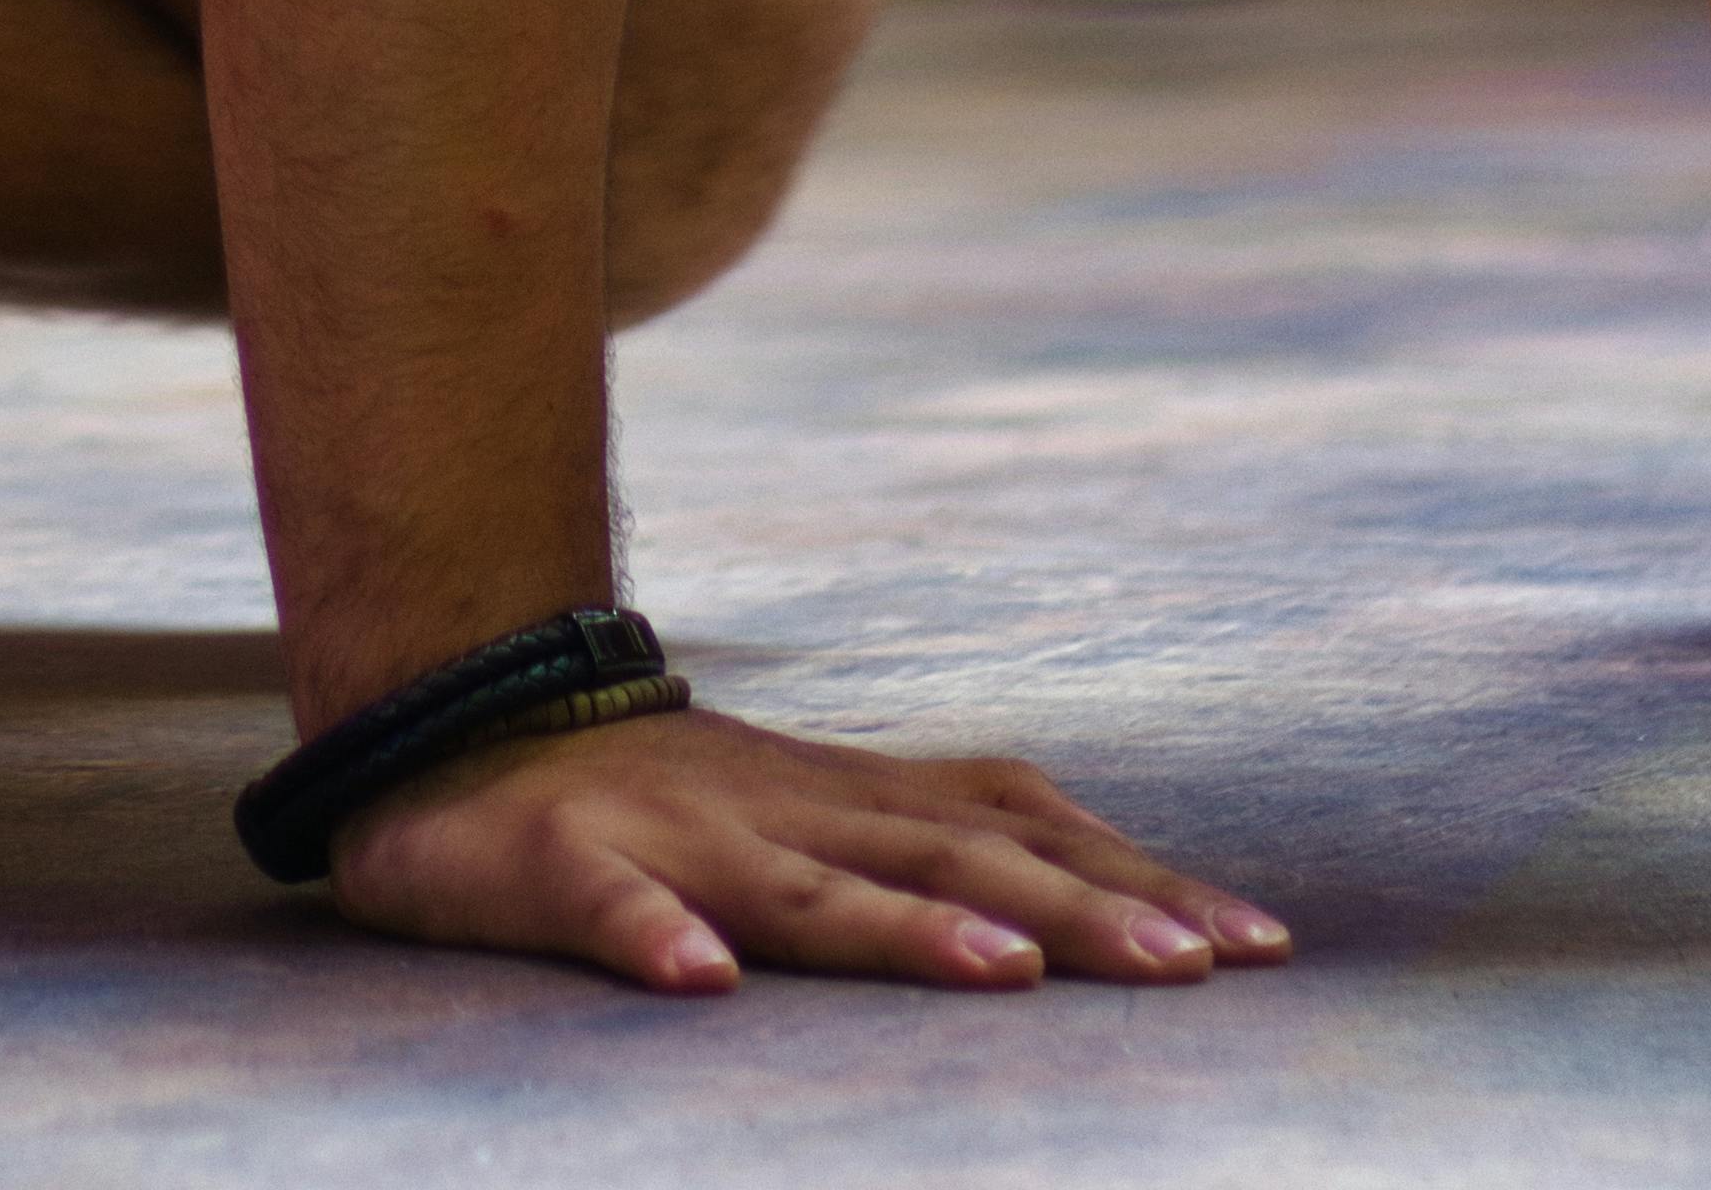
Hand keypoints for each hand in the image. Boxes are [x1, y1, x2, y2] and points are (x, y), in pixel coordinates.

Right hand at [326, 696, 1298, 995]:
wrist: (450, 723)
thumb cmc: (656, 795)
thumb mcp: (813, 811)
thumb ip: (929, 840)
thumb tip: (1091, 902)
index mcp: (850, 797)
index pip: (1022, 826)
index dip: (1137, 878)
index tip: (1260, 942)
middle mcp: (786, 806)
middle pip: (951, 855)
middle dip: (1078, 911)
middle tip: (1193, 968)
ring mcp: (676, 831)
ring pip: (807, 884)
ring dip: (906, 926)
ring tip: (1000, 973)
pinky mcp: (557, 862)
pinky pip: (610, 904)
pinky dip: (655, 938)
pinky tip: (701, 987)